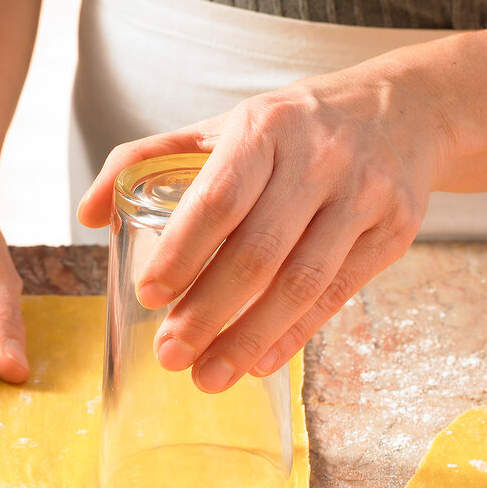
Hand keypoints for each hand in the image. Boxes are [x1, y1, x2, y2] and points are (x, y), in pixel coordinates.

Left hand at [77, 59, 452, 391]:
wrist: (400, 110)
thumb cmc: (293, 128)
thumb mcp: (224, 126)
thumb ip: (148, 158)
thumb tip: (86, 213)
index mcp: (266, 128)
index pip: (218, 198)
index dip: (182, 253)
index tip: (150, 297)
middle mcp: (319, 159)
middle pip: (259, 251)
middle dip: (209, 312)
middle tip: (170, 355)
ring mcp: (363, 196)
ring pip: (302, 282)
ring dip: (250, 338)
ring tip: (208, 377)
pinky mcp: (393, 232)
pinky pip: (338, 295)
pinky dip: (295, 335)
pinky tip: (260, 363)